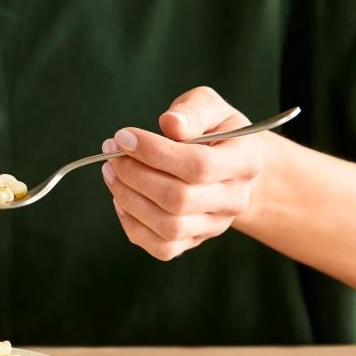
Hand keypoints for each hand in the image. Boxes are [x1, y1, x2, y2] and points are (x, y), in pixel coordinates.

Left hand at [101, 86, 266, 260]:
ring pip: (169, 227)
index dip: (155, 152)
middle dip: (135, 175)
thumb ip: (194, 110)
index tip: (123, 136)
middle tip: (111, 153)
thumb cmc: (215, 131)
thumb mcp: (212, 107)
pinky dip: (133, 225)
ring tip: (111, 172)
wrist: (231, 166)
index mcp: (244, 162)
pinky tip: (121, 199)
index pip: (198, 165)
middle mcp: (233, 200)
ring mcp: (215, 225)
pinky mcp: (195, 241)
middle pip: (179, 199)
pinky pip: (162, 248)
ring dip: (129, 199)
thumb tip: (171, 123)